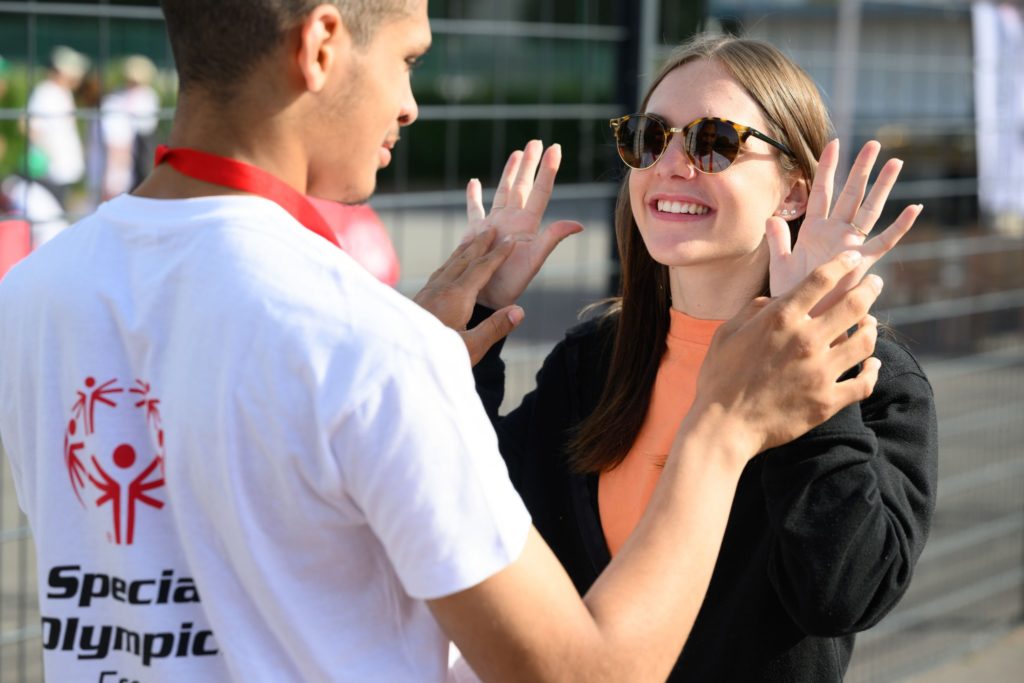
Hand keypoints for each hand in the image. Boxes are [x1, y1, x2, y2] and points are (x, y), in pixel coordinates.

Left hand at [413, 229, 524, 365]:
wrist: (395, 361)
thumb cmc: (434, 358)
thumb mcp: (469, 348)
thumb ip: (494, 328)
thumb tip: (519, 311)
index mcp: (456, 297)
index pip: (481, 269)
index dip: (498, 254)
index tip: (511, 241)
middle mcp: (440, 289)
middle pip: (463, 260)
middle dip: (479, 244)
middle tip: (492, 228)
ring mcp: (426, 294)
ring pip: (448, 265)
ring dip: (463, 251)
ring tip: (472, 241)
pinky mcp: (418, 301)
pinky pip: (438, 274)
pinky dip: (449, 263)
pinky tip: (447, 269)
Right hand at [465, 140, 583, 308]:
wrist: (486, 298)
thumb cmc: (511, 282)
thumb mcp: (534, 260)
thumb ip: (552, 239)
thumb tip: (578, 224)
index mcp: (528, 224)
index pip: (541, 191)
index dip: (549, 170)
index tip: (556, 147)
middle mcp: (513, 220)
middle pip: (522, 185)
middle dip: (529, 164)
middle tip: (535, 141)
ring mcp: (495, 224)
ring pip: (502, 191)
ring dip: (508, 172)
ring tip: (515, 153)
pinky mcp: (476, 232)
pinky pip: (475, 210)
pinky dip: (473, 196)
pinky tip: (473, 182)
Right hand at [692, 251, 882, 456]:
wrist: (723, 427)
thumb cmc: (719, 378)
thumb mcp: (727, 334)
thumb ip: (754, 310)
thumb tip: (776, 298)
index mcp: (780, 319)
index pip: (822, 279)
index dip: (843, 263)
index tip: (854, 258)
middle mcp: (805, 340)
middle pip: (854, 305)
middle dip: (870, 288)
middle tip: (876, 283)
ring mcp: (820, 372)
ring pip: (865, 342)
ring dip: (872, 328)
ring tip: (870, 323)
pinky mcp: (827, 401)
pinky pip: (864, 382)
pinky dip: (873, 370)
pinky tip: (872, 364)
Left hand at [767, 139, 922, 314]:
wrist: (801, 318)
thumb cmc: (791, 293)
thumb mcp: (780, 263)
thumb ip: (777, 238)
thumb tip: (770, 216)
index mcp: (814, 229)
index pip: (822, 192)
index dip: (827, 169)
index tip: (833, 143)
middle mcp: (836, 233)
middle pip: (851, 194)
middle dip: (861, 169)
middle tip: (874, 144)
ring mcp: (851, 245)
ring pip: (870, 210)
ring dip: (882, 187)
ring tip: (896, 162)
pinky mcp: (863, 262)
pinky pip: (885, 241)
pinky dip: (900, 226)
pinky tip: (915, 208)